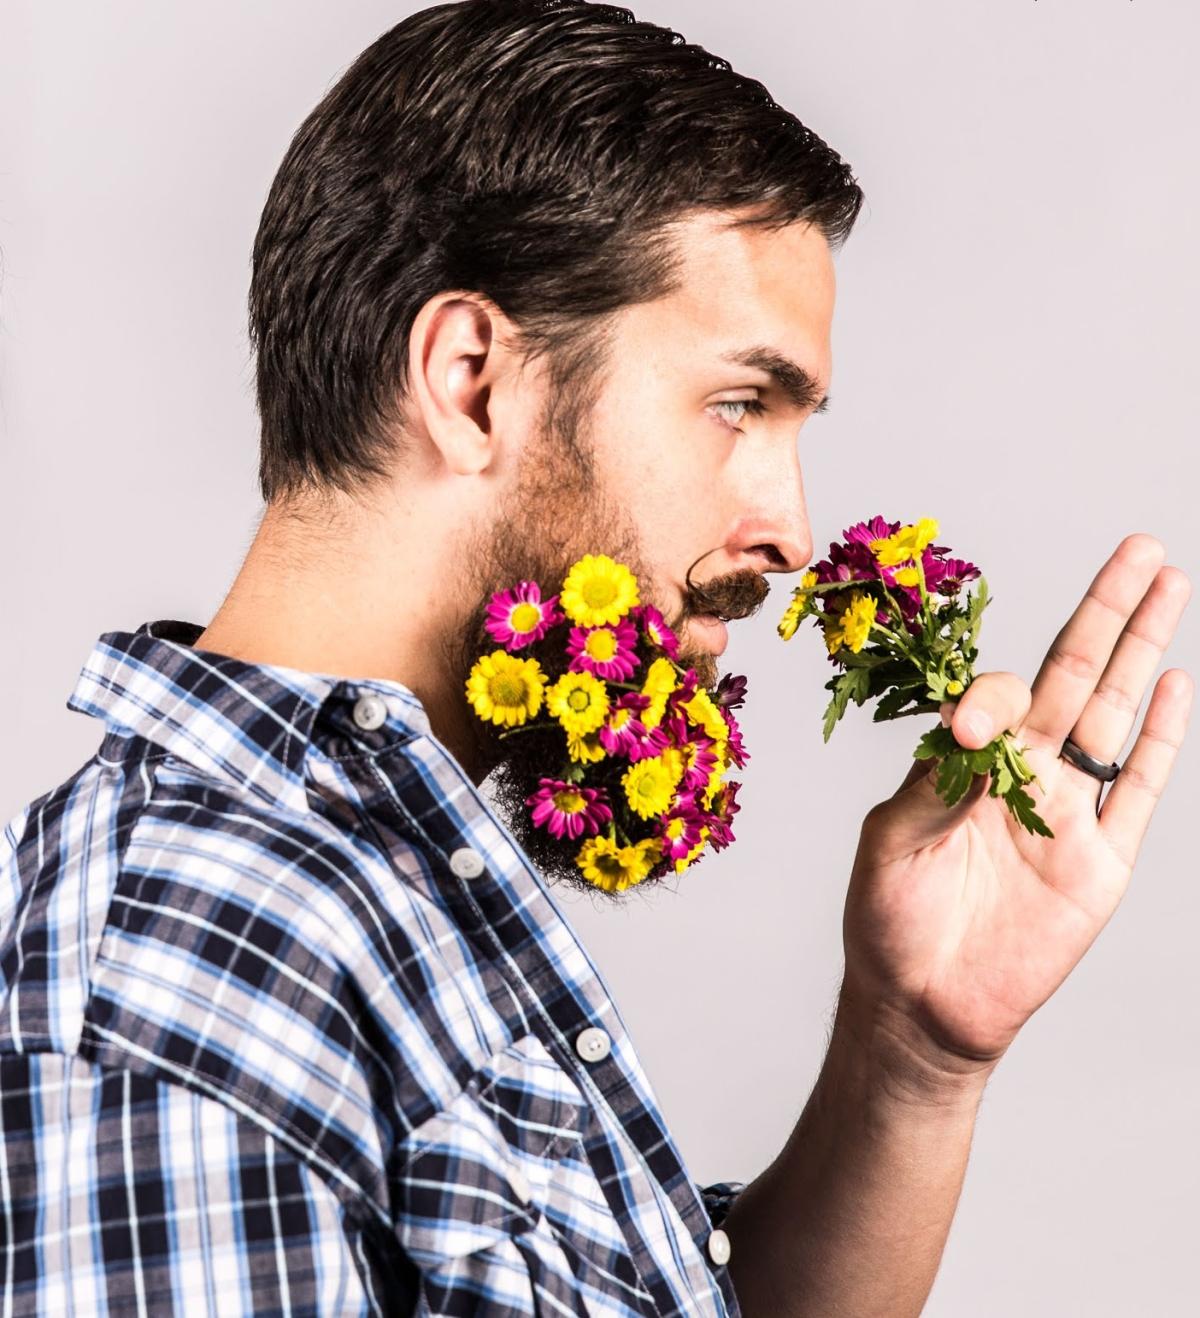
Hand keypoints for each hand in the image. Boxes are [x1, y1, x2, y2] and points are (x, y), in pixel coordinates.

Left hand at [842, 534, 1191, 1088]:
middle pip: (1075, 674)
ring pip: (1114, 714)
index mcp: (966, 761)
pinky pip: (1136, 789)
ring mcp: (1069, 812)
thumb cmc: (889, 921)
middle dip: (1108, 611)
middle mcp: (1023, 772)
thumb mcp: (892, 840)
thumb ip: (933, 779)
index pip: (1000, 695)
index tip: (969, 729)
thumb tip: (966, 722)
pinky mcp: (1101, 862)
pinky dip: (1158, 740)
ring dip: (1144, 651)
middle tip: (1141, 548)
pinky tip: (1176, 683)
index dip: (992, 696)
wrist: (921, 1006)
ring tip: (1169, 585)